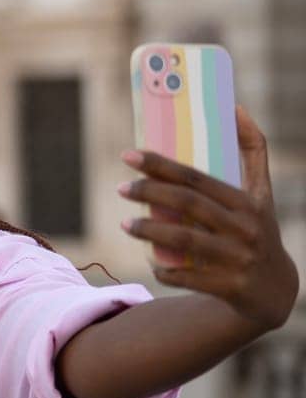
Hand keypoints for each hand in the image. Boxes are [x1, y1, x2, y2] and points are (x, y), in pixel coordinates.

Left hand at [120, 105, 298, 329]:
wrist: (275, 290)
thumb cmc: (259, 230)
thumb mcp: (262, 192)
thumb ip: (253, 150)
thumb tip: (235, 107)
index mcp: (248, 202)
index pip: (197, 178)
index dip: (160, 165)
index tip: (129, 154)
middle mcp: (246, 228)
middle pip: (188, 205)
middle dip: (149, 193)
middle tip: (121, 187)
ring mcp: (238, 259)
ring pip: (185, 240)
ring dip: (150, 231)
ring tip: (125, 224)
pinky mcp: (230, 287)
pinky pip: (187, 276)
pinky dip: (165, 269)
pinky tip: (151, 261)